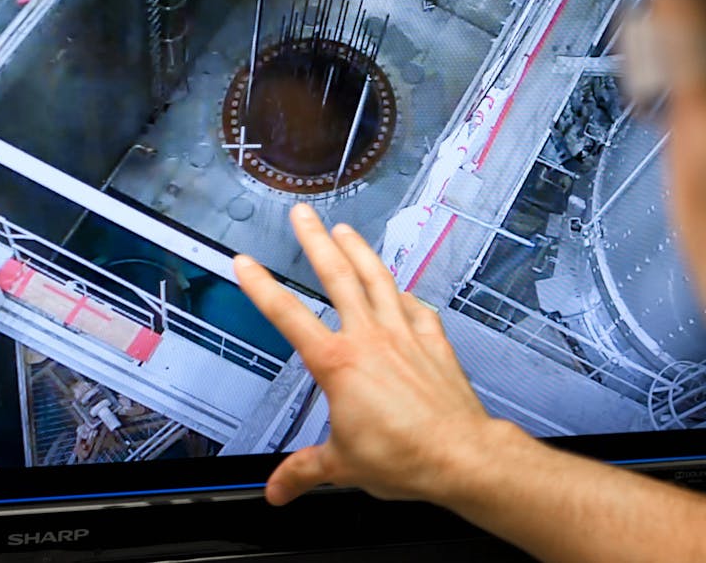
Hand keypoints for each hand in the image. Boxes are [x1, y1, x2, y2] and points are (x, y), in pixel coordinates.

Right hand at [234, 203, 497, 505]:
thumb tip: (277, 488)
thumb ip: (304, 472)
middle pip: (337, 277)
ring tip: (346, 230)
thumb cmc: (404, 456)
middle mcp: (371, 338)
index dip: (262, 287)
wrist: (459, 454)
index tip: (246, 262)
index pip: (289, 316)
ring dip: (360, 251)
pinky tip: (402, 289)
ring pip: (378, 280)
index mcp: (338, 364)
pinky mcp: (433, 342)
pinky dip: (406, 295)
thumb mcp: (341, 466)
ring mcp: (404, 335)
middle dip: (315, 241)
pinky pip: (416, 308)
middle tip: (303, 215)